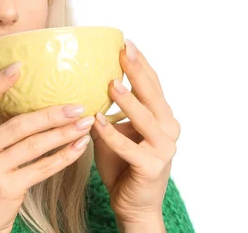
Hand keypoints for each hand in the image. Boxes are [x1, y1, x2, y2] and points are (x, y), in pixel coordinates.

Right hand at [0, 62, 94, 232]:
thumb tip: (18, 104)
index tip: (18, 66)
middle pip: (15, 125)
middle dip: (49, 113)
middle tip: (76, 104)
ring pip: (32, 146)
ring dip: (62, 133)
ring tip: (84, 122)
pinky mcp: (6, 190)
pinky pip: (40, 169)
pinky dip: (62, 157)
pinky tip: (78, 147)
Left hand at [90, 39, 180, 225]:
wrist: (133, 204)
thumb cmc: (121, 164)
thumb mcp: (112, 131)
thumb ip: (106, 109)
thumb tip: (79, 83)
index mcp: (161, 118)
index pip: (152, 84)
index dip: (141, 63)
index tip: (125, 42)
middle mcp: (168, 130)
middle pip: (153, 95)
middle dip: (138, 71)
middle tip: (124, 50)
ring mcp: (163, 149)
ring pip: (146, 119)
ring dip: (128, 101)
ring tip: (111, 83)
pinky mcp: (151, 167)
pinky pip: (130, 148)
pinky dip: (113, 134)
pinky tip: (96, 121)